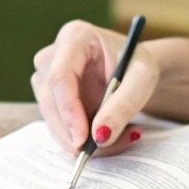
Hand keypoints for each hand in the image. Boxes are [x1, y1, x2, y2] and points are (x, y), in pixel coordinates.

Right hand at [31, 20, 159, 156]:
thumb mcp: (142, 80)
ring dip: (76, 136)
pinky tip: (105, 137)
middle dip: (68, 130)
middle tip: (93, 151)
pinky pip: (56, 122)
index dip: (68, 109)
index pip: (60, 75)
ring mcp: (47, 74)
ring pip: (49, 114)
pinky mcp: (49, 95)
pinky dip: (77, 137)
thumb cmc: (138, 66)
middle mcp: (54, 53)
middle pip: (49, 97)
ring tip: (119, 138)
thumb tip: (100, 137)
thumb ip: (123, 105)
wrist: (134, 69)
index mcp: (75, 36)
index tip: (82, 139)